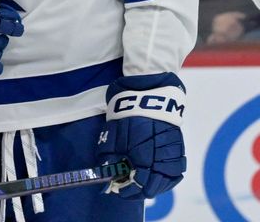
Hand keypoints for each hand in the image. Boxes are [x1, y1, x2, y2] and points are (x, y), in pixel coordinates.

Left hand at [96, 73, 185, 199]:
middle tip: (127, 188)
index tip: (117, 190)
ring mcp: (173, 155)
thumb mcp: (112, 135)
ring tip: (140, 184)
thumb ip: (109, 159)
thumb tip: (107, 176)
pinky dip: (166, 179)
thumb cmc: (127, 115)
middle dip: (138, 190)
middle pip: (152, 187)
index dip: (127, 190)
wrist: (150, 95)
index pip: (137, 185)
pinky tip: (156, 178)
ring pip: (165, 182)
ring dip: (153, 186)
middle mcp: (160, 159)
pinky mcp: (180, 150)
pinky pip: (176, 172)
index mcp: (143, 157)